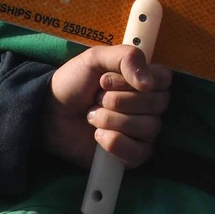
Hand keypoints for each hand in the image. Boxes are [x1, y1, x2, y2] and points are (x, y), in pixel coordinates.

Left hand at [35, 44, 171, 169]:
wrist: (50, 113)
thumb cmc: (74, 82)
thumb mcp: (96, 58)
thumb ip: (126, 57)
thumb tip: (149, 83)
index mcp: (143, 79)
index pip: (164, 79)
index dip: (139, 80)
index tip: (108, 80)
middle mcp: (148, 105)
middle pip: (157, 104)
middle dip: (120, 100)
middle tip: (97, 98)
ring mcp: (142, 132)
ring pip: (149, 128)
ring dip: (114, 120)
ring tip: (92, 116)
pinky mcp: (131, 156)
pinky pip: (139, 153)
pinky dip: (115, 143)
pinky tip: (98, 136)